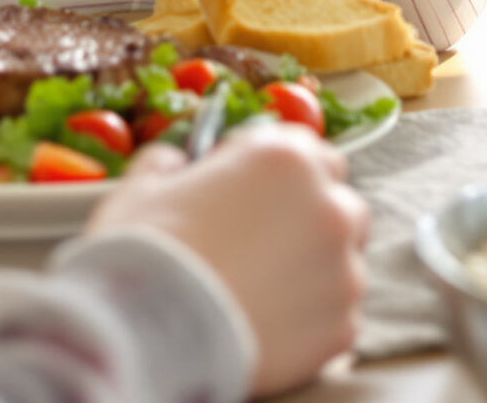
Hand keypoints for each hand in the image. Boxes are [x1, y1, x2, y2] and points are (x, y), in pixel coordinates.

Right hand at [86, 123, 368, 395]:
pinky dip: (309, 319)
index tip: (252, 190)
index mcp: (285, 158)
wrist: (147, 338)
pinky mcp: (342, 327)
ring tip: (261, 290)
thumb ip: (171, 163)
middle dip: (309, 216)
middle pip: (338, 203)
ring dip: (312, 268)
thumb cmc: (144, 253)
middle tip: (262, 241)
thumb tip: (177, 165)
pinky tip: (266, 324)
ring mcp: (343, 271)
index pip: (310, 149)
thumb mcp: (143, 186)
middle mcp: (329, 208)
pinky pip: (334, 314)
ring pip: (341, 262)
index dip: (278, 170)